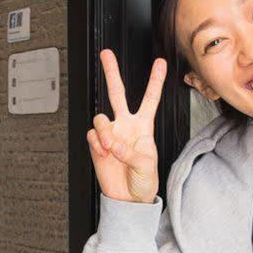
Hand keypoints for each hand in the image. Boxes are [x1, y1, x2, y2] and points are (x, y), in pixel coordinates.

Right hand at [87, 49, 166, 204]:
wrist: (128, 198)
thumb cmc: (144, 181)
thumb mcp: (147, 166)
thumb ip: (132, 153)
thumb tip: (115, 144)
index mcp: (144, 127)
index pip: (150, 99)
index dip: (155, 81)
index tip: (160, 63)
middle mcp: (126, 125)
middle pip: (117, 93)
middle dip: (111, 72)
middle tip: (106, 54)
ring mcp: (111, 133)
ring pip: (101, 117)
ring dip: (104, 131)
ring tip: (110, 147)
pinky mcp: (97, 144)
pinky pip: (92, 135)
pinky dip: (97, 145)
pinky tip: (104, 154)